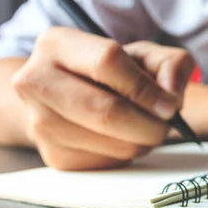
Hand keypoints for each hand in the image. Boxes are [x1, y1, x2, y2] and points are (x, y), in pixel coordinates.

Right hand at [11, 27, 194, 169]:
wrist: (65, 97)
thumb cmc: (110, 73)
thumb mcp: (142, 55)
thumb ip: (169, 64)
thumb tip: (171, 93)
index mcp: (57, 44)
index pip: (107, 62)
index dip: (145, 87)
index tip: (170, 104)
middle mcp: (36, 81)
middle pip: (105, 110)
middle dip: (149, 123)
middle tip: (166, 124)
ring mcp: (39, 122)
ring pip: (109, 143)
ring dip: (142, 141)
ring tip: (146, 128)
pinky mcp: (53, 156)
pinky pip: (105, 163)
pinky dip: (127, 155)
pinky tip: (125, 138)